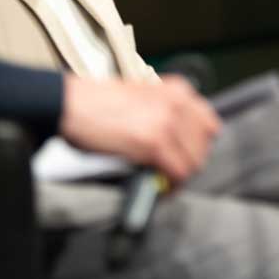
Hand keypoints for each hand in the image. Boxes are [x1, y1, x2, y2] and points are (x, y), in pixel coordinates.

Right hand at [59, 74, 221, 182]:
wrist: (70, 104)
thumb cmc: (97, 103)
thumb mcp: (142, 95)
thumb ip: (164, 111)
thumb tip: (180, 140)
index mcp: (177, 89)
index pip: (208, 124)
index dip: (198, 145)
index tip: (187, 156)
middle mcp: (177, 103)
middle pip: (204, 145)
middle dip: (190, 162)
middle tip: (172, 173)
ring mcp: (167, 122)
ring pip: (194, 161)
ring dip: (180, 176)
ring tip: (164, 182)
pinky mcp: (154, 143)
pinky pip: (178, 173)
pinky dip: (171, 186)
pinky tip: (160, 188)